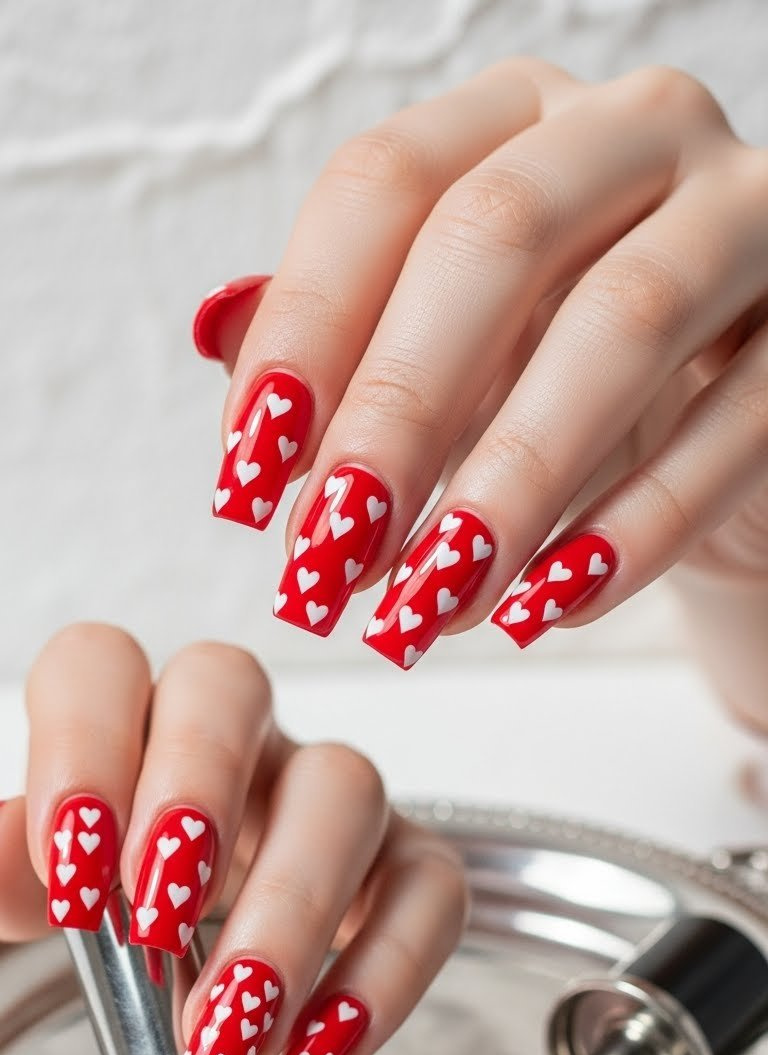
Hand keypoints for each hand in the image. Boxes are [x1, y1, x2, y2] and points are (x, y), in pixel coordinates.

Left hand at [0, 625, 464, 1054]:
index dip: (85, 747)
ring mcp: (330, 790)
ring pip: (346, 786)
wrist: (212, 966)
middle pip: (231, 687)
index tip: (73, 870)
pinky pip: (431, 891)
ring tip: (231, 1036)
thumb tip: (2, 862)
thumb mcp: (45, 898)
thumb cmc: (127, 914)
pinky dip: (382, 979)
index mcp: (132, 721)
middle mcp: (238, 733)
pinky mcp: (409, 863)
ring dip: (290, 914)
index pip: (102, 665)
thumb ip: (8, 874)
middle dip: (195, 793)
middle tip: (155, 926)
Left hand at [195, 58, 767, 666]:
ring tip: (430, 605)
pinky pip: (735, 423)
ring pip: (624, 322)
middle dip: (399, 410)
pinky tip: (548, 607)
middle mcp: (634, 133)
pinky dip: (635, 530)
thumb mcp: (453, 368)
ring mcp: (747, 215)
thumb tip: (250, 441)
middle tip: (330, 558)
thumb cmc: (567, 391)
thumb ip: (353, 377)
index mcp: (515, 121)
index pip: (386, 186)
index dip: (306, 331)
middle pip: (498, 234)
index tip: (249, 480)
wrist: (732, 429)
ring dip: (511, 481)